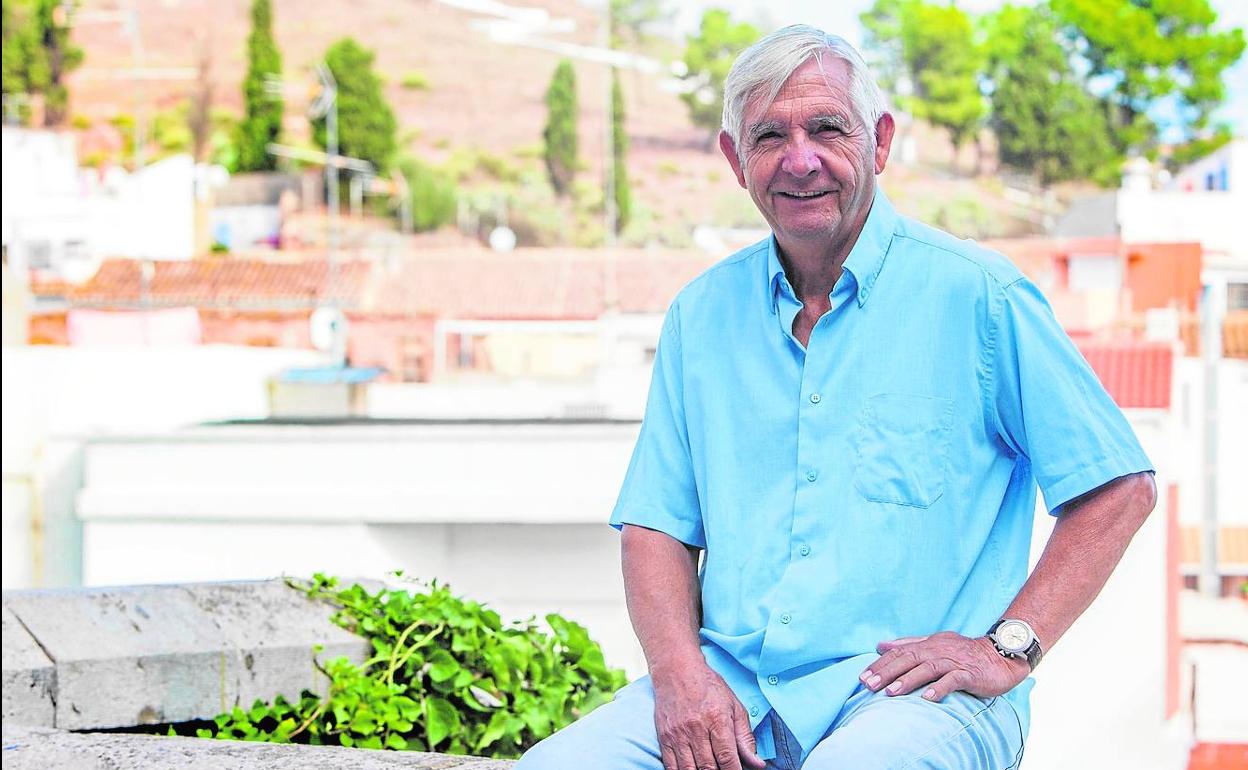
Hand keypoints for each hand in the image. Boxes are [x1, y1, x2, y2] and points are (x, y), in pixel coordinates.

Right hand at [651, 663, 766, 769]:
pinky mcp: (664, 737)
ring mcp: (678, 734)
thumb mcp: (734, 707)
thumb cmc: (707, 686)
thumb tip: (757, 763)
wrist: (676, 670)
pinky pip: (671, 766)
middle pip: (708, 767)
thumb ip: (745, 737)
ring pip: (689, 769)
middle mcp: (696, 728)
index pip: (727, 758)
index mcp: (717, 719)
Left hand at [858, 632, 1029, 702]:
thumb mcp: (935, 644)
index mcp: (929, 644)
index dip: (881, 663)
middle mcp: (939, 650)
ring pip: (928, 668)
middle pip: (909, 658)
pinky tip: (928, 698)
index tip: (863, 676)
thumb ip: (909, 644)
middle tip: (869, 684)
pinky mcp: (970, 673)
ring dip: (908, 679)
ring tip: (891, 691)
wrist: (1001, 655)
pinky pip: (953, 680)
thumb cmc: (965, 653)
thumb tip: (882, 645)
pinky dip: (940, 688)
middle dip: (887, 672)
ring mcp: (955, 661)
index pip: (900, 652)